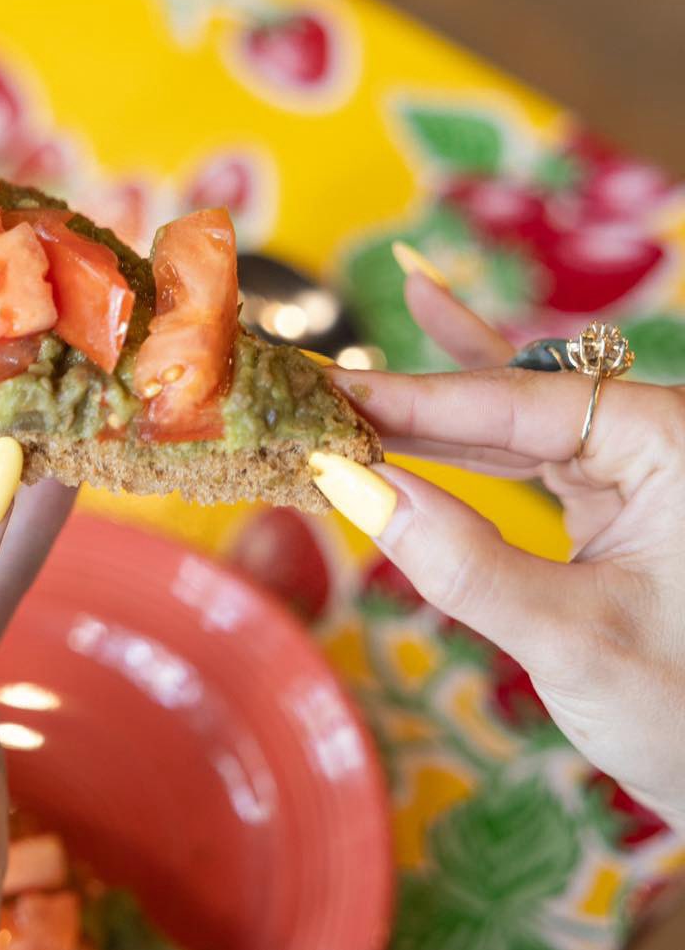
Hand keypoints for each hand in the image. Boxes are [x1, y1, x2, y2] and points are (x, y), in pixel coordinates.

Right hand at [308, 266, 684, 830]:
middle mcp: (654, 436)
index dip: (415, 399)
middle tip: (315, 389)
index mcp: (672, 443)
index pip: (519, 404)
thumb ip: (462, 561)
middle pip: (507, 402)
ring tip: (343, 383)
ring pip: (510, 421)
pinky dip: (467, 420)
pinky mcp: (610, 494)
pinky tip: (430, 326)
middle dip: (410, 403)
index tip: (331, 389)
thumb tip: (354, 486)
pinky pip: (526, 444)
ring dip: (425, 417)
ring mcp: (632, 464)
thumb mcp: (572, 639)